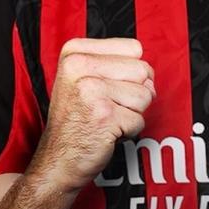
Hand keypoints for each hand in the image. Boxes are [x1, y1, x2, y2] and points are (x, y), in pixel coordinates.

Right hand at [31, 37, 155, 194]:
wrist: (57, 160)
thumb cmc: (76, 119)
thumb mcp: (84, 78)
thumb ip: (118, 65)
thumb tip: (150, 75)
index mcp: (75, 52)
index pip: (134, 48)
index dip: (130, 71)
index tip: (107, 85)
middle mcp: (80, 67)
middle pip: (143, 70)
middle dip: (134, 93)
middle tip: (107, 105)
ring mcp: (92, 91)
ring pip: (145, 95)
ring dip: (132, 112)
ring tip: (107, 117)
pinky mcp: (104, 116)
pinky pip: (140, 120)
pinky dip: (129, 130)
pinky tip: (107, 131)